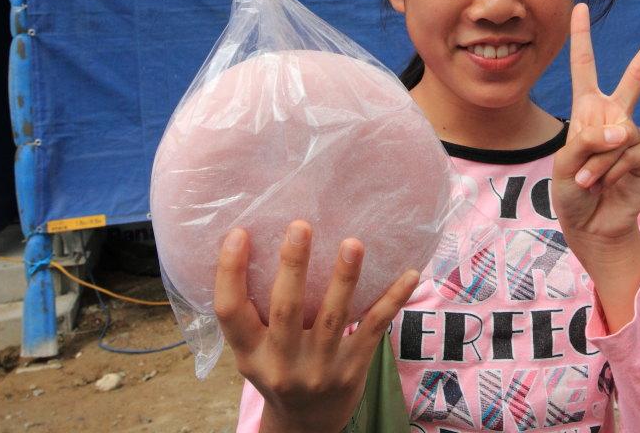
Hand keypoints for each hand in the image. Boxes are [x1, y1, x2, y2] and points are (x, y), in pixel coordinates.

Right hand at [214, 222, 418, 432]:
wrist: (308, 424)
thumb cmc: (279, 372)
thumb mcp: (255, 352)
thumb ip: (255, 314)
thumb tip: (261, 241)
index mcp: (250, 353)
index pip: (230, 312)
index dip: (229, 273)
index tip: (239, 233)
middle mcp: (282, 363)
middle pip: (285, 309)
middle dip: (292, 266)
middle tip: (300, 226)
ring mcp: (320, 368)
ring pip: (332, 317)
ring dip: (344, 278)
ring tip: (353, 243)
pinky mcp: (353, 369)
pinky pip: (374, 328)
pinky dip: (393, 300)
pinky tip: (409, 274)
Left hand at [552, 3, 639, 244]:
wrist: (591, 225)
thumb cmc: (573, 190)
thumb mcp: (566, 162)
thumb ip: (589, 141)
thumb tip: (625, 131)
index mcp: (588, 109)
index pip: (585, 67)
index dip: (581, 37)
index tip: (580, 7)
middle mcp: (614, 115)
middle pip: (638, 75)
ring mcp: (633, 135)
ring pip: (617, 133)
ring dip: (597, 160)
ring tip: (589, 180)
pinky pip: (628, 153)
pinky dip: (609, 170)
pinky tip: (604, 184)